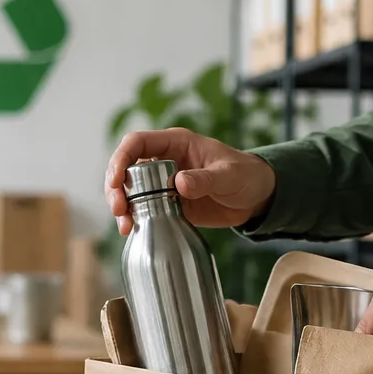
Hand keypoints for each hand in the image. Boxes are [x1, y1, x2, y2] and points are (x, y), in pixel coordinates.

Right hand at [105, 127, 276, 234]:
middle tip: (120, 209)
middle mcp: (163, 161)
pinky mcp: (166, 204)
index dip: (121, 158)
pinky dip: (133, 218)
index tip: (116, 180)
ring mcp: (162, 183)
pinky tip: (132, 230)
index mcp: (176, 143)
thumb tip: (179, 183)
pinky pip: (142, 208)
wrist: (256, 197)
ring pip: (129, 190)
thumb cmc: (246, 175)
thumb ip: (205, 178)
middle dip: (115, 188)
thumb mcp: (229, 175)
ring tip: (125, 225)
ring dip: (121, 206)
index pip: (137, 143)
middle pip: (125, 168)